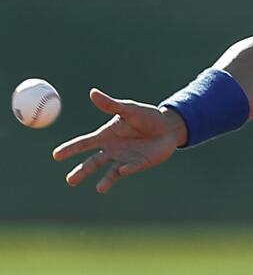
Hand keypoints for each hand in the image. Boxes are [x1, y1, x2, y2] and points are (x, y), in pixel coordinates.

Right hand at [52, 89, 185, 193]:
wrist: (168, 127)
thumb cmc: (147, 116)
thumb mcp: (129, 109)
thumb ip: (111, 104)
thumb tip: (93, 92)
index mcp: (106, 136)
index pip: (84, 143)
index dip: (70, 149)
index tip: (56, 155)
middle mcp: (112, 150)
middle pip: (92, 162)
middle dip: (81, 172)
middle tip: (70, 181)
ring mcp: (124, 159)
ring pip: (110, 173)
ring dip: (105, 181)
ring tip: (100, 188)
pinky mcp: (138, 164)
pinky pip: (130, 169)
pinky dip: (127, 170)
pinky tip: (123, 170)